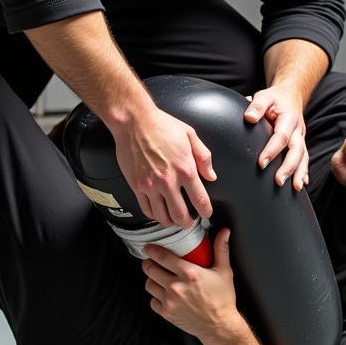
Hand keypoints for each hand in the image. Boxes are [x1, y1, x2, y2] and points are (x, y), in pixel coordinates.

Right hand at [112, 107, 214, 226]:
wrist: (134, 122)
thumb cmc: (161, 125)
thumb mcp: (190, 135)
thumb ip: (204, 157)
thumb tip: (211, 175)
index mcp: (185, 169)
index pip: (200, 200)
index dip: (206, 212)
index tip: (206, 213)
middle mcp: (168, 181)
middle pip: (180, 215)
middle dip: (187, 222)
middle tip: (189, 221)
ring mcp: (151, 185)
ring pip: (162, 216)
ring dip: (170, 222)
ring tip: (174, 220)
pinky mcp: (137, 186)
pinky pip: (146, 209)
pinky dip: (154, 215)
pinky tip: (158, 213)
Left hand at [142, 230, 241, 340]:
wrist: (220, 327)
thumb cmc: (222, 300)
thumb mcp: (224, 271)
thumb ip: (221, 249)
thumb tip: (224, 232)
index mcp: (189, 273)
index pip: (162, 256)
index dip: (151, 250)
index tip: (149, 247)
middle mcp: (176, 286)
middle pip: (150, 269)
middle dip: (149, 263)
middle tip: (152, 261)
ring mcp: (170, 301)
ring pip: (149, 284)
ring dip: (152, 279)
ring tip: (158, 278)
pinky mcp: (166, 313)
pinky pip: (152, 301)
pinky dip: (156, 297)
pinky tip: (164, 294)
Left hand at [244, 86, 308, 189]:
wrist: (290, 96)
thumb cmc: (274, 98)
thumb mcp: (265, 96)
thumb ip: (257, 105)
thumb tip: (249, 118)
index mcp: (289, 118)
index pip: (281, 137)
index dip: (272, 151)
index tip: (261, 163)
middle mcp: (298, 130)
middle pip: (297, 151)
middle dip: (289, 167)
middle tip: (278, 181)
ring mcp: (301, 138)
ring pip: (303, 157)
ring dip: (299, 173)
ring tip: (295, 188)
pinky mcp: (301, 144)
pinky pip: (304, 159)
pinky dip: (304, 172)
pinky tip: (300, 185)